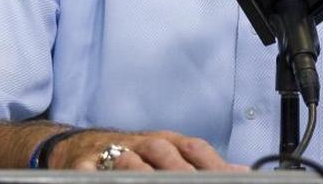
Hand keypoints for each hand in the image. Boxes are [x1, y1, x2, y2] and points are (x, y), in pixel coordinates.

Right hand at [48, 129, 247, 170]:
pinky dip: (95, 174)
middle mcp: (143, 144)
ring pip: (128, 158)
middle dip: (180, 169)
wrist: (81, 148)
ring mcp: (113, 152)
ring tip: (153, 182)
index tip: (227, 176)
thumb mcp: (170, 155)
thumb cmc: (135, 156)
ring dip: (142, 171)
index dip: (211, 162)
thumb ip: (204, 164)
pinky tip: (102, 179)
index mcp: (167, 142)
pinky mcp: (83, 164)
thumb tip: (241, 171)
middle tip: (192, 183)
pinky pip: (88, 170)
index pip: (193, 147)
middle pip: (163, 150)